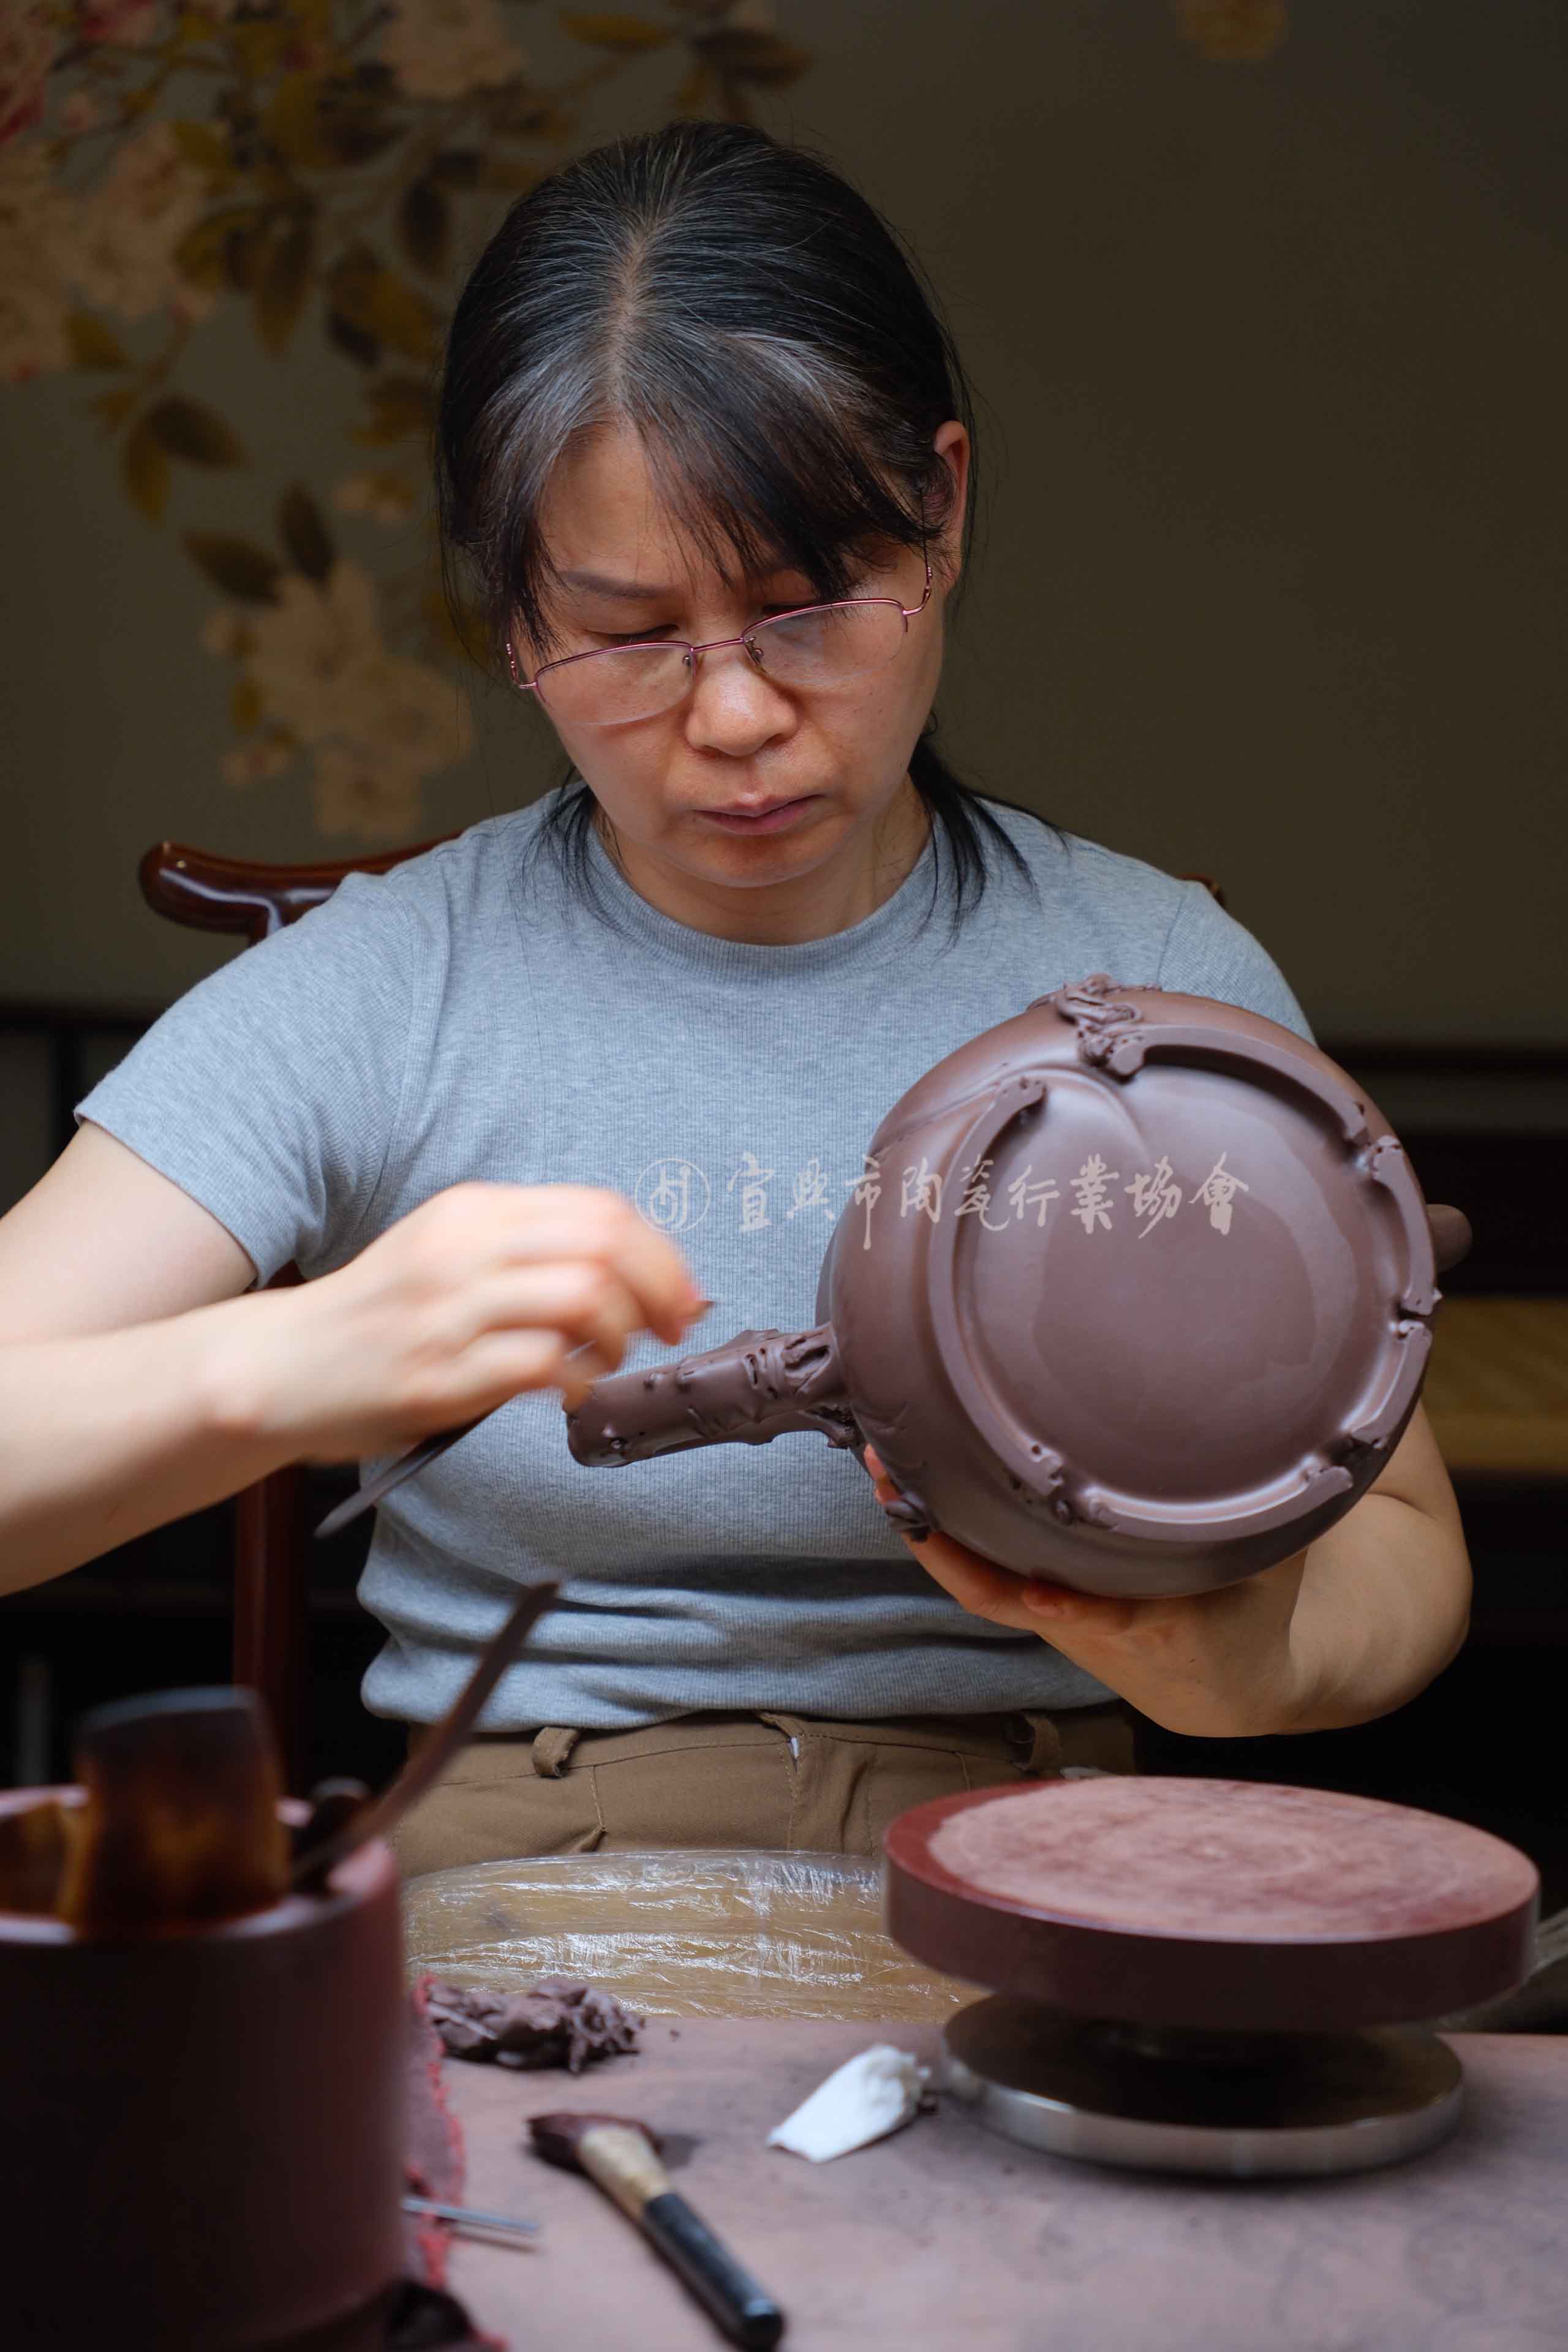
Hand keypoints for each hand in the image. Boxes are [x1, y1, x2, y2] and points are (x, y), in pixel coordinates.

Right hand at [208, 1183, 706, 1461]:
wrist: (284, 1365)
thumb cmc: (380, 1315)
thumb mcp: (447, 1251)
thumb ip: (526, 1250)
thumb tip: (632, 1271)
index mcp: (472, 1210)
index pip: (599, 1209)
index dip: (659, 1253)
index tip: (680, 1292)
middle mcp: (464, 1249)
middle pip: (604, 1246)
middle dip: (659, 1291)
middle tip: (670, 1329)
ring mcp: (450, 1311)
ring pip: (584, 1297)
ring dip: (617, 1336)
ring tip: (604, 1359)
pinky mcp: (440, 1374)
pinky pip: (542, 1365)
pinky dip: (577, 1380)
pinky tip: (567, 1389)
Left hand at [860, 1444, 1309, 1735]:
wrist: (1229, 1680)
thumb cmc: (1248, 1606)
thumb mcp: (1269, 1566)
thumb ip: (1264, 1512)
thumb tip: (1296, 1433)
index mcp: (1160, 1621)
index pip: (1110, 1617)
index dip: (1074, 1609)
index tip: (1041, 1592)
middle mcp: (1094, 1622)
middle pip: (1006, 1593)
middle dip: (948, 1546)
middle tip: (900, 1479)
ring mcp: (1060, 1618)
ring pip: (981, 1584)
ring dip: (929, 1533)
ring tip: (883, 1469)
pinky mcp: (1044, 1607)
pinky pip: (983, 1578)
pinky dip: (945, 1538)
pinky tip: (909, 1490)